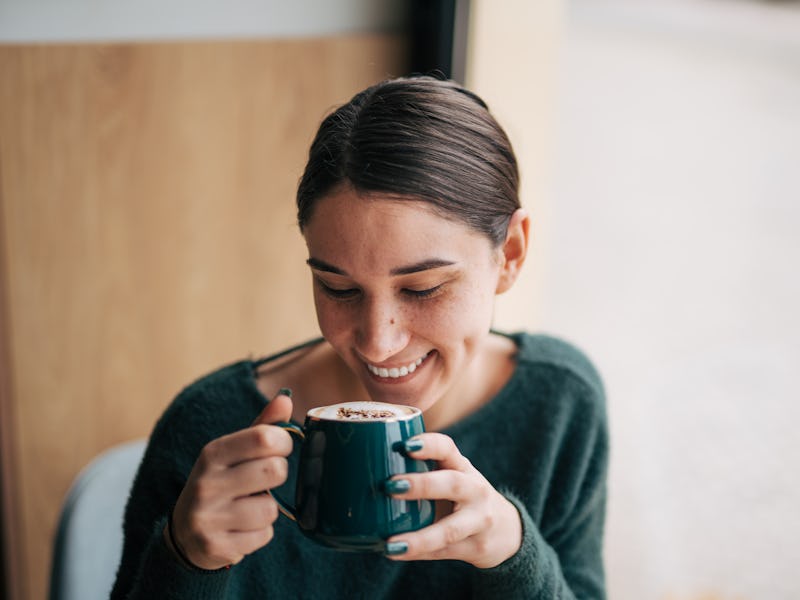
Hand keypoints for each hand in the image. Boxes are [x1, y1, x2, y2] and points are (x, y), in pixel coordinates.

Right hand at [165, 392, 293, 569]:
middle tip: (266, 478)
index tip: (281, 448)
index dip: (284, 442)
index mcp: (212, 454)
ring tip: (248, 507)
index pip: (264, 438)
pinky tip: (242, 528)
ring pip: (271, 508)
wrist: (185, 535)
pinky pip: (264, 535)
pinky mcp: (217, 547)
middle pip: (275, 471)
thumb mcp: (233, 452)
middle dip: (278, 474)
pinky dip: (260, 532)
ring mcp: (209, 518)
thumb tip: (285, 399)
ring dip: (267, 508)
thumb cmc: (221, 483)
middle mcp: (207, 484)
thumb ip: (261, 427)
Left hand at [384, 433, 521, 568]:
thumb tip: (366, 467)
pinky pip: (443, 552)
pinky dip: (419, 553)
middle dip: (422, 485)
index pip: (448, 448)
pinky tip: (396, 554)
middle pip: (452, 484)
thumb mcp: (453, 476)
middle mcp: (475, 490)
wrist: (506, 530)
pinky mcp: (476, 547)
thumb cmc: (464, 496)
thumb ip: (424, 470)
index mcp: (463, 467)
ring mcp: (478, 521)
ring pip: (449, 530)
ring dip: (419, 537)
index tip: (406, 445)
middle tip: (390, 486)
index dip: (429, 445)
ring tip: (391, 543)